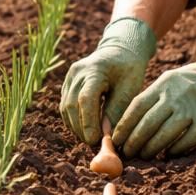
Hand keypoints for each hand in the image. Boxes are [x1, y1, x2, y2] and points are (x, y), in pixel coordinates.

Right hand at [59, 17, 157, 143]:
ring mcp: (69, 77)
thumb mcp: (130, 88)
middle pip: (72, 105)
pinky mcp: (67, 84)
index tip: (95, 140)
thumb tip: (107, 135)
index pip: (86, 99)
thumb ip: (117, 110)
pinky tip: (85, 129)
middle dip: (81, 128)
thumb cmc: (129, 69)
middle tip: (94, 144)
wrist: (119, 50)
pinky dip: (73, 120)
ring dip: (76, 126)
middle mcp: (77, 72)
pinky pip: (65, 106)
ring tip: (90, 139)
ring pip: (65, 107)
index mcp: (94, 69)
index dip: (88, 122)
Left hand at [112, 33, 195, 158]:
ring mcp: (191, 108)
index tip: (115, 140)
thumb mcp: (171, 80)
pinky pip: (187, 140)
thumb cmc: (194, 82)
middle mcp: (175, 96)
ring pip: (164, 134)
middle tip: (127, 154)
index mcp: (163, 84)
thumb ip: (153, 97)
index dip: (124, 126)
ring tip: (145, 156)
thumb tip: (131, 123)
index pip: (136, 107)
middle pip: (147, 124)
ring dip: (151, 149)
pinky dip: (175, 150)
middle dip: (134, 142)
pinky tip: (169, 155)